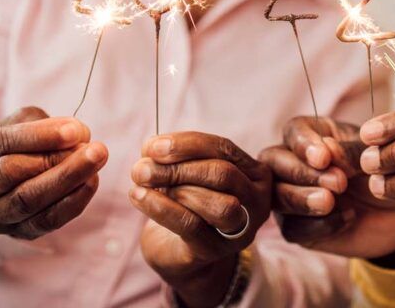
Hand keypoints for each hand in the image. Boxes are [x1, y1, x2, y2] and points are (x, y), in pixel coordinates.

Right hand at [0, 107, 108, 239]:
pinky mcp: (13, 234)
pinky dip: (72, 202)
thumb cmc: (6, 145)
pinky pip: (44, 221)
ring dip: (67, 179)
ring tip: (96, 160)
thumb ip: (40, 124)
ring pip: (27, 200)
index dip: (39, 136)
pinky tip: (91, 182)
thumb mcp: (14, 124)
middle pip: (10, 173)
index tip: (75, 129)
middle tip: (93, 147)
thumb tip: (76, 133)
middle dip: (55, 158)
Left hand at [129, 132, 271, 307]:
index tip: (152, 146)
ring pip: (217, 204)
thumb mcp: (187, 173)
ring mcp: (241, 228)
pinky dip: (161, 208)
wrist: (178, 249)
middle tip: (141, 167)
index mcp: (254, 173)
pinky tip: (138, 196)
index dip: (187, 144)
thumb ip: (177, 158)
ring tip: (142, 182)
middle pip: (223, 174)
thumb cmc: (185, 202)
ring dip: (175, 188)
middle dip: (179, 167)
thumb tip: (153, 149)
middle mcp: (256, 200)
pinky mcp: (217, 250)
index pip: (223, 148)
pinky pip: (191, 225)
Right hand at [259, 117, 394, 259]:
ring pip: (276, 195)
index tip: (323, 158)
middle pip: (274, 161)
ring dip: (301, 199)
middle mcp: (294, 162)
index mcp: (314, 134)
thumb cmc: (384, 173)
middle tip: (338, 183)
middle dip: (301, 172)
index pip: (294, 131)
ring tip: (330, 202)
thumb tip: (328, 150)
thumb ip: (352, 151)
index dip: (303, 144)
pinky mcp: (296, 227)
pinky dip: (316, 226)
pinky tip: (347, 219)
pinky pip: (292, 228)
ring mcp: (291, 194)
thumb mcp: (375, 157)